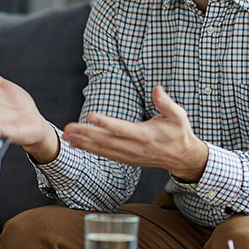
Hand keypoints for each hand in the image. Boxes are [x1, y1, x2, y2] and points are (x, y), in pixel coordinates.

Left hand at [62, 86, 207, 182]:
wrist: (182, 157)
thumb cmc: (178, 133)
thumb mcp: (178, 115)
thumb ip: (166, 102)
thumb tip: (157, 89)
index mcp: (145, 135)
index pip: (121, 128)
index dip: (105, 123)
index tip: (90, 116)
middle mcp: (134, 147)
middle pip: (106, 140)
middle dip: (85, 134)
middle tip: (68, 128)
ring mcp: (129, 155)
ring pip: (102, 149)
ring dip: (83, 142)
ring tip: (66, 136)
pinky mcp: (126, 159)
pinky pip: (105, 154)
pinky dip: (90, 149)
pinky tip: (77, 145)